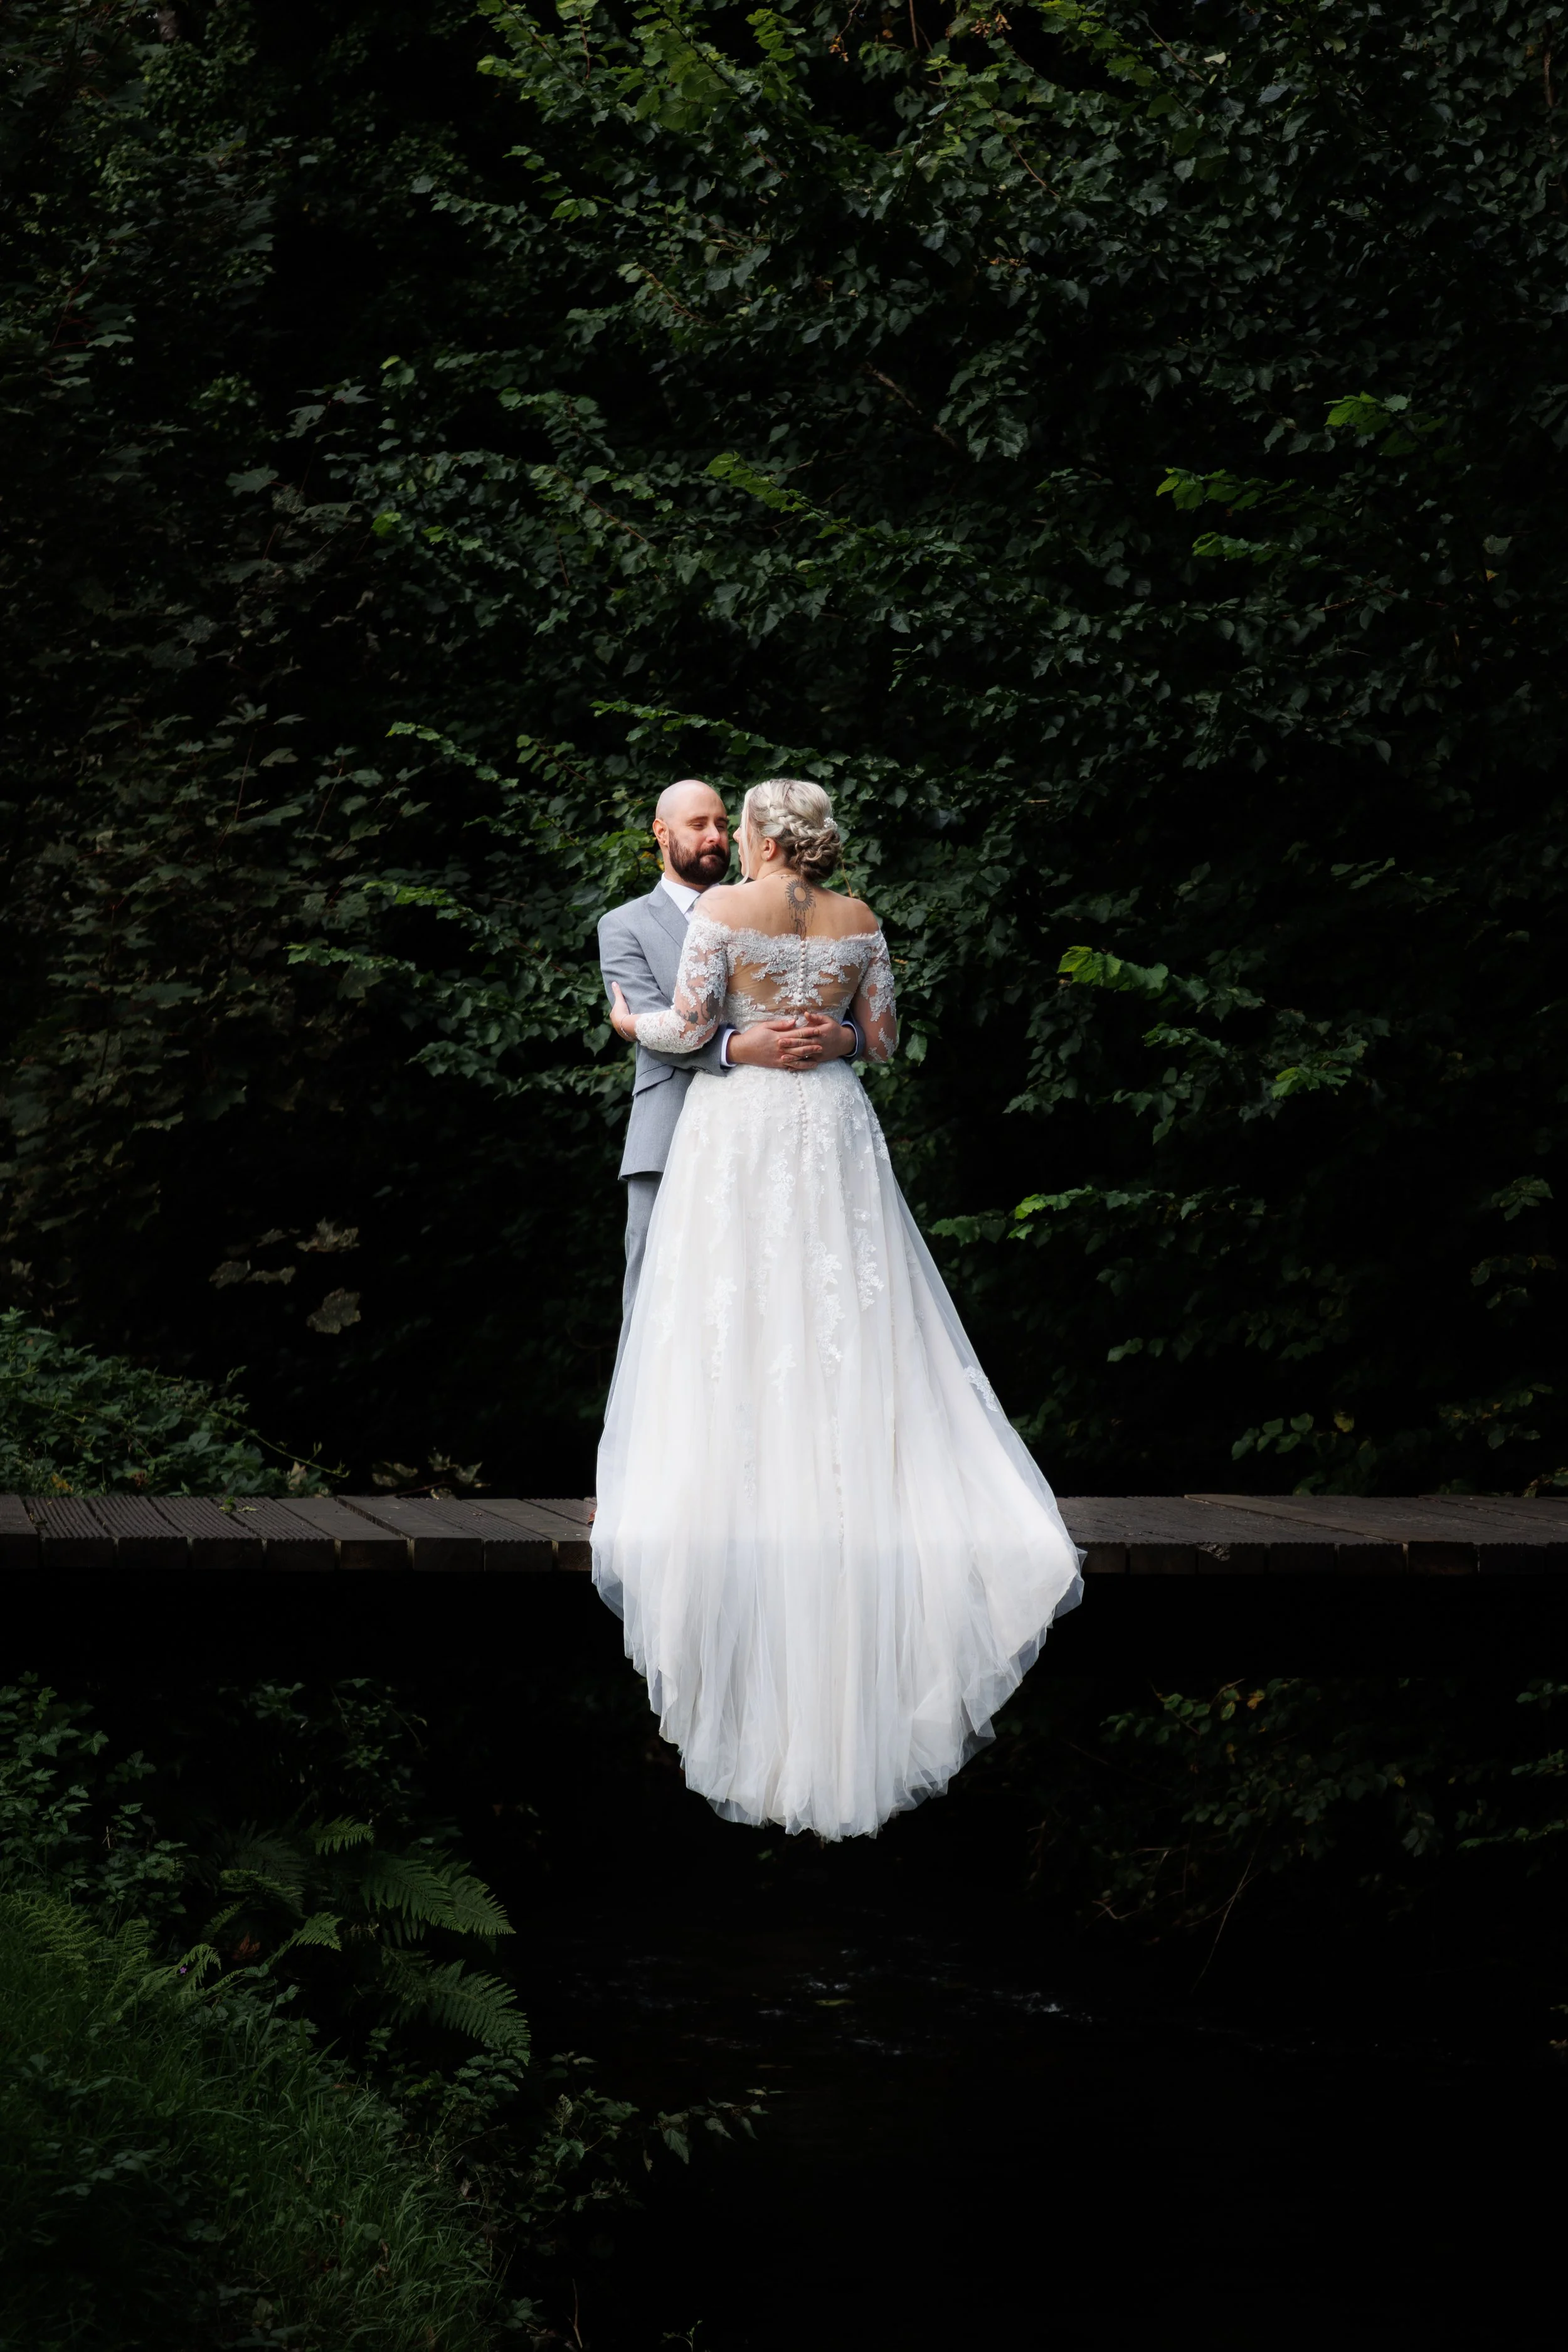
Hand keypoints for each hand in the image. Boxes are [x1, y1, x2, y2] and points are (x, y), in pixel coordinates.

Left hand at [609, 981, 637, 1041]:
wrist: (625, 1025)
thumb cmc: (621, 1012)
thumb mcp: (620, 1000)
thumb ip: (617, 992)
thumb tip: (613, 982)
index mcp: (613, 1016)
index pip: (616, 1012)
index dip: (619, 1010)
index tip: (624, 1008)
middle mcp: (615, 1024)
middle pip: (619, 1020)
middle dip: (623, 1018)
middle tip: (629, 1015)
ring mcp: (621, 1031)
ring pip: (624, 1027)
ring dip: (627, 1025)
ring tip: (633, 1023)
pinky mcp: (627, 1036)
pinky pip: (629, 1033)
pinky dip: (631, 1031)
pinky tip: (635, 1030)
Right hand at [728, 1013, 853, 1069]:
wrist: (742, 1050)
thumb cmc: (753, 1035)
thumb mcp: (765, 1026)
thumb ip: (780, 1024)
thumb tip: (794, 1021)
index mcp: (779, 1036)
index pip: (798, 1033)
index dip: (809, 1032)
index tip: (818, 1030)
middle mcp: (781, 1048)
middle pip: (800, 1046)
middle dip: (813, 1044)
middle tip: (823, 1042)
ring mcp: (780, 1057)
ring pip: (798, 1057)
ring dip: (809, 1055)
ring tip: (819, 1053)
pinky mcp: (777, 1064)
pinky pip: (792, 1066)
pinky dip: (801, 1065)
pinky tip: (809, 1065)